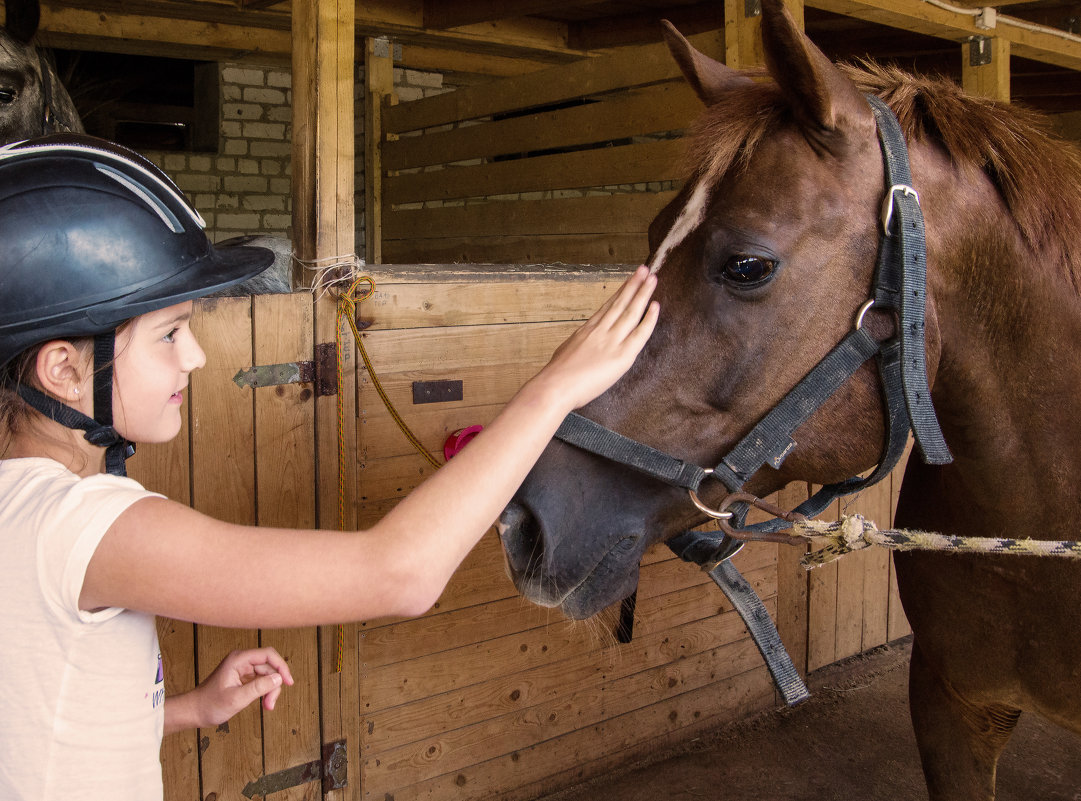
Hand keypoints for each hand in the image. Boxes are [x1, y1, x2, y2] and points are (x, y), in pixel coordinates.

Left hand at [189, 647, 294, 726]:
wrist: (194, 712)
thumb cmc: (210, 705)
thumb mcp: (237, 698)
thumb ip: (259, 687)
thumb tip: (278, 678)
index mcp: (238, 659)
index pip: (268, 655)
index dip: (281, 667)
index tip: (289, 682)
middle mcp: (242, 661)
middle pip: (269, 667)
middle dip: (274, 685)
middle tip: (271, 704)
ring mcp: (242, 669)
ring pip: (267, 675)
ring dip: (270, 690)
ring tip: (267, 706)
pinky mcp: (243, 678)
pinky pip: (261, 681)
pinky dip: (264, 692)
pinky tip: (262, 703)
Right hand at [536, 265, 658, 410]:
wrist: (555, 386)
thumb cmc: (556, 376)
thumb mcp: (565, 352)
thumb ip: (578, 345)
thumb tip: (581, 344)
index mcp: (586, 330)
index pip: (607, 307)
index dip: (619, 293)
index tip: (628, 282)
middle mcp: (600, 331)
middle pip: (620, 303)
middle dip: (632, 285)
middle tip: (643, 270)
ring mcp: (612, 341)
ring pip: (631, 312)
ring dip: (642, 293)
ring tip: (652, 278)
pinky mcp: (622, 355)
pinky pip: (640, 333)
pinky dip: (649, 318)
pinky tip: (655, 306)